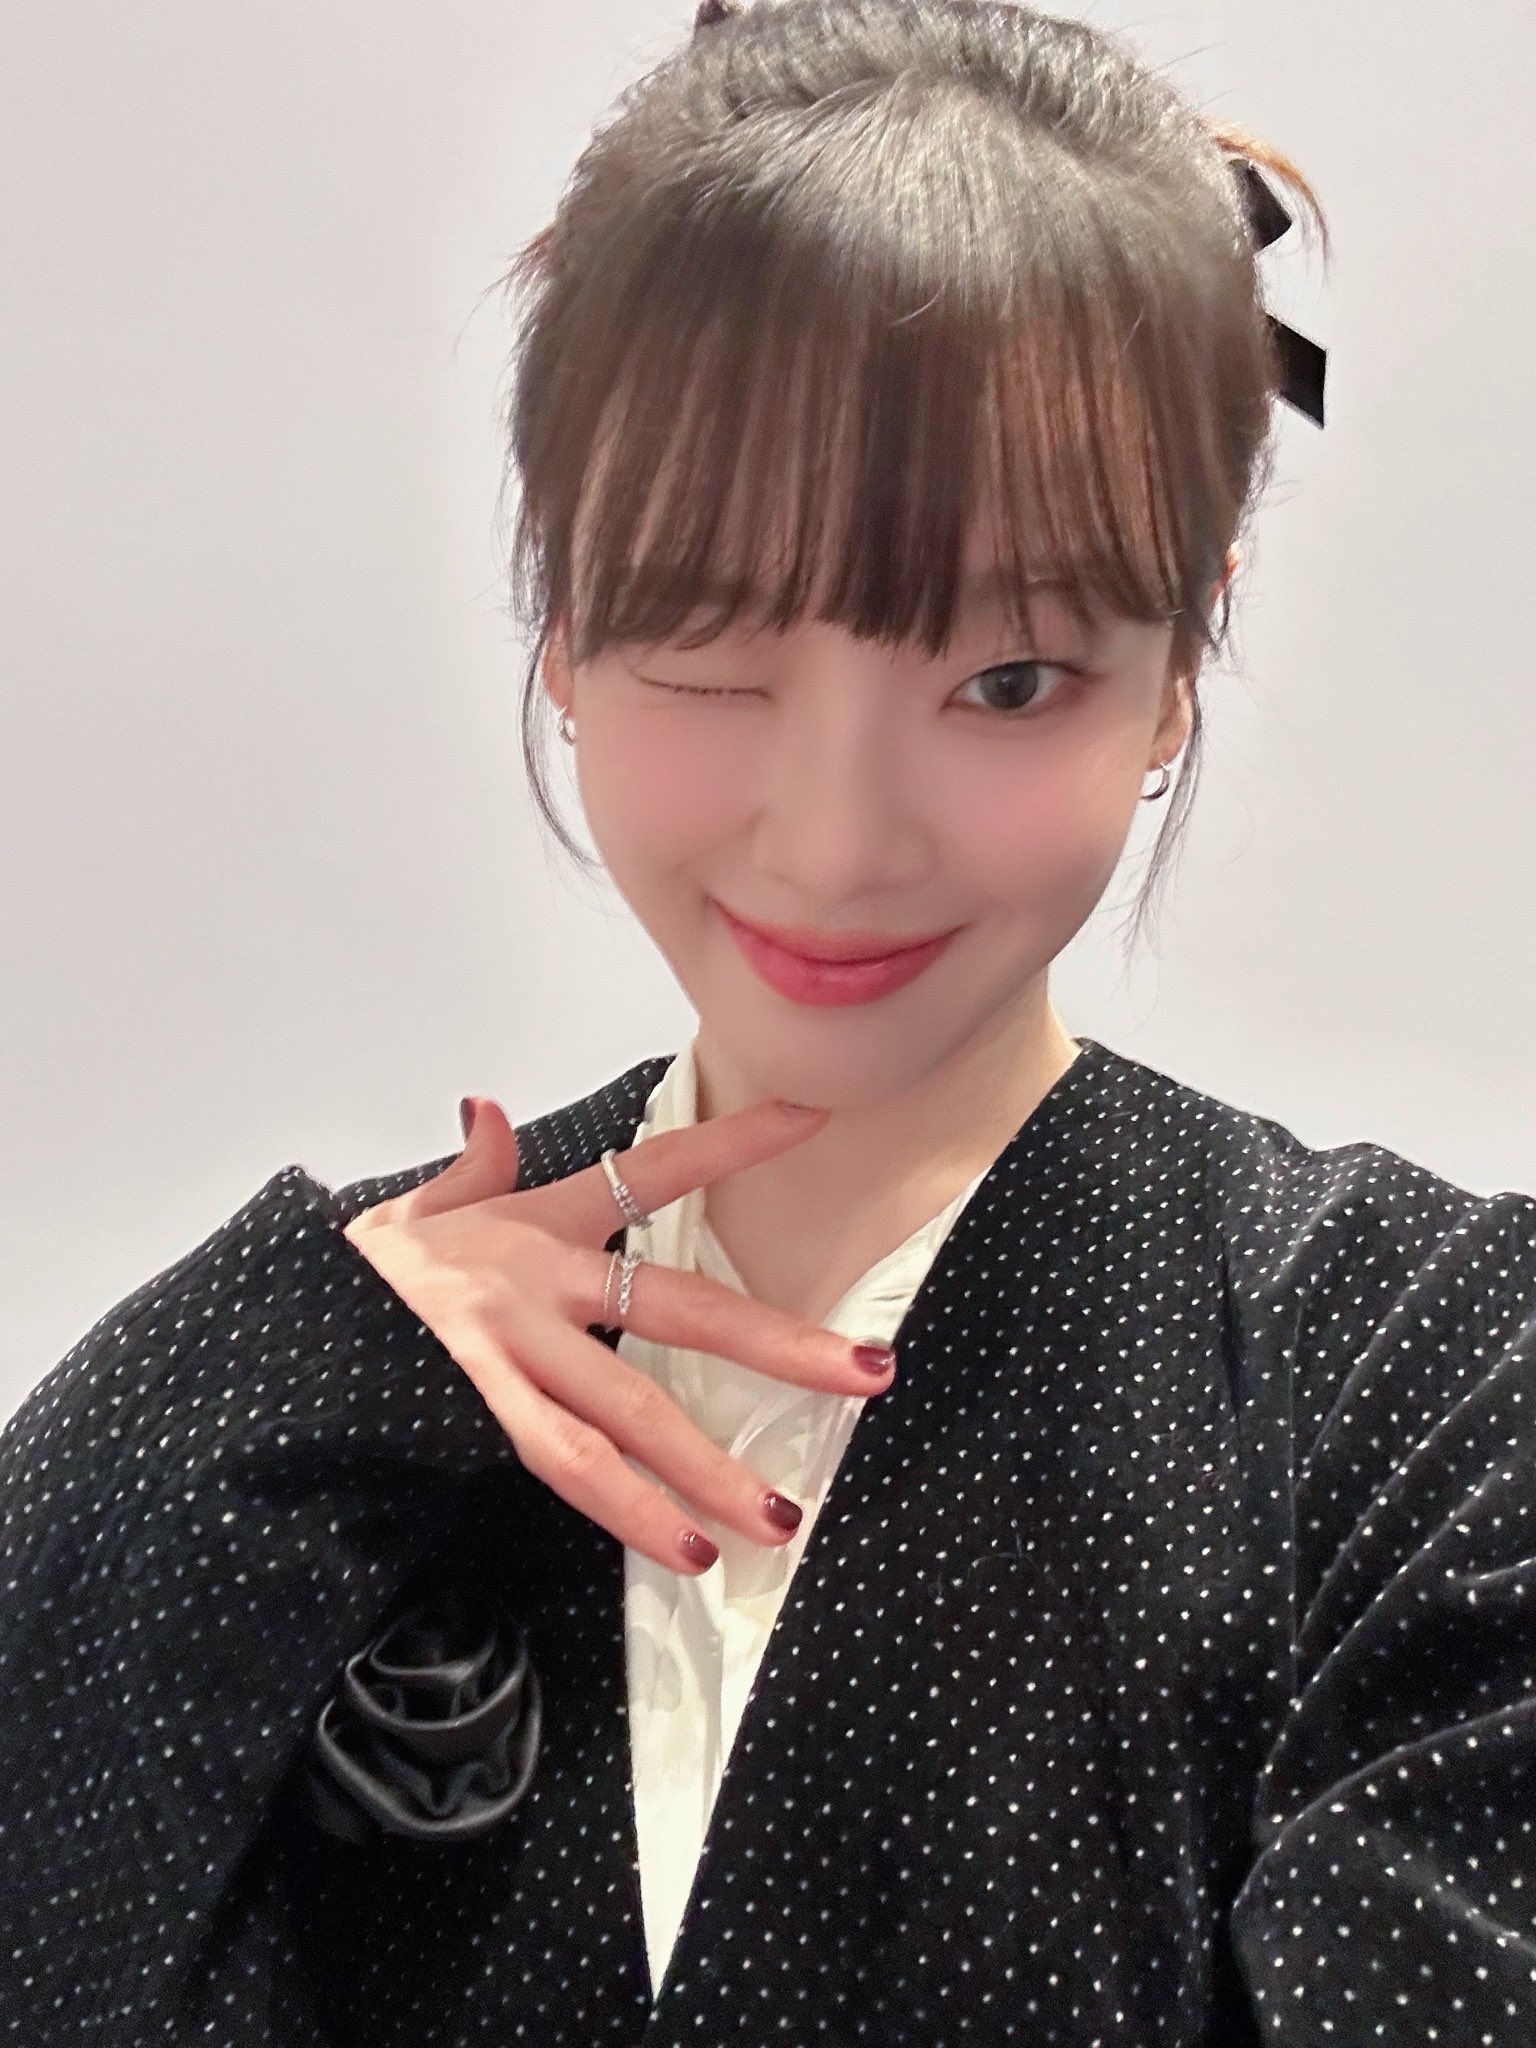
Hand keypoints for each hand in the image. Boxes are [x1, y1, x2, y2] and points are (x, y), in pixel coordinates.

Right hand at [342, 1092, 895, 1574]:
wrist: (277, 1316)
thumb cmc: (362, 1271)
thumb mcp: (422, 1206)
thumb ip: (472, 1164)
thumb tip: (485, 1108)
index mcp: (539, 1219)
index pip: (652, 1167)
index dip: (733, 1139)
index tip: (815, 1117)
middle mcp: (541, 1278)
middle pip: (679, 1306)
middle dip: (780, 1342)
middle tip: (870, 1373)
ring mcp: (512, 1346)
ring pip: (631, 1409)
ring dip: (711, 1467)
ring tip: (781, 1515)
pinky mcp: (475, 1405)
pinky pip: (564, 1462)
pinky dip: (628, 1508)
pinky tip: (685, 1550)